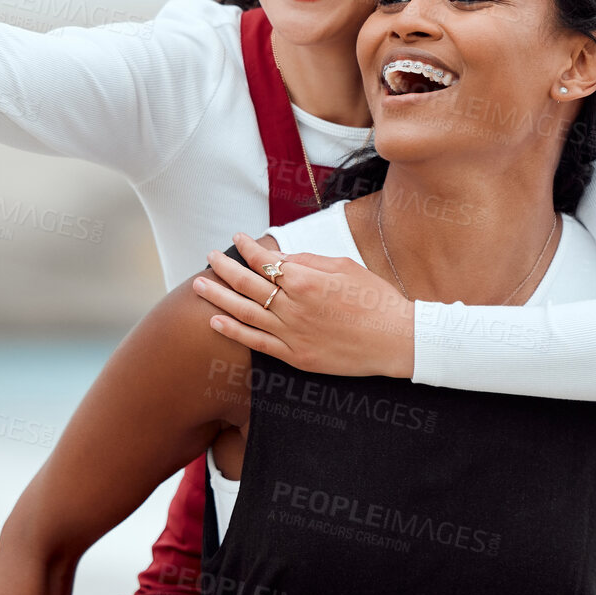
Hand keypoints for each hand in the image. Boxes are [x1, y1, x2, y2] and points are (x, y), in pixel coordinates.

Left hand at [193, 232, 415, 378]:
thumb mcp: (345, 267)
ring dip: (218, 296)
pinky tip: (215, 321)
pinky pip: (257, 342)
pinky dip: (233, 331)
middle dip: (224, 268)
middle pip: (247, 283)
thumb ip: (308, 260)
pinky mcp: (296, 356)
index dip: (248, 248)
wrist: (397, 340)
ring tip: (198, 284)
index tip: (237, 238)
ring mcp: (293, 333)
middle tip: (209, 257)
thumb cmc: (376, 298)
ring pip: (244, 312)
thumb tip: (279, 257)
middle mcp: (294, 306)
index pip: (265, 260)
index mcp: (306, 279)